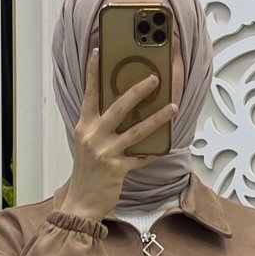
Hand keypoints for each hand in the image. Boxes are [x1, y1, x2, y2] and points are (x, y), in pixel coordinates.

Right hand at [59, 47, 178, 220]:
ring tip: (173, 107)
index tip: (98, 51)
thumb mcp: (87, 145)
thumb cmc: (87, 173)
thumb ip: (100, 127)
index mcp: (84, 128)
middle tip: (155, 78)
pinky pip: (141, 156)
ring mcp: (105, 153)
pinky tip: (166, 144)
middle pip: (118, 107)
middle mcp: (93, 137)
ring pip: (136, 131)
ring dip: (158, 118)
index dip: (93, 72)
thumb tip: (125, 109)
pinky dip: (154, 151)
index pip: (89, 95)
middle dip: (138, 91)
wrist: (81, 204)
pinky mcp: (117, 169)